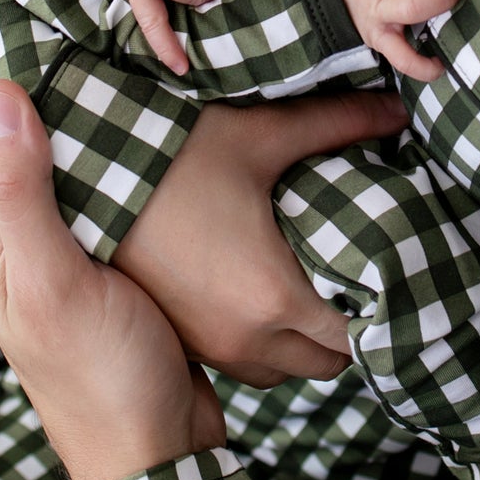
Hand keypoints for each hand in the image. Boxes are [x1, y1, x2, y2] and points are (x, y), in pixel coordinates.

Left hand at [0, 0, 224, 479]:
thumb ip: (22, 192)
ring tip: (25, 8)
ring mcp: (48, 234)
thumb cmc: (99, 376)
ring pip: (23, 134)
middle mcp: (3, 224)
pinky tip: (97, 91)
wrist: (153, 452)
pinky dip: (71, 114)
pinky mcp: (94, 242)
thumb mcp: (54, 282)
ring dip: (16, 72)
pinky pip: (72, 158)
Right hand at [113, 92, 407, 387]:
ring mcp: (208, 348)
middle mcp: (244, 339)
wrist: (80, 179)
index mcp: (273, 297)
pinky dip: (262, 342)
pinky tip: (260, 293)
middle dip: (349, 328)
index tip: (393, 278)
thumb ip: (336, 124)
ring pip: (284, 370)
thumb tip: (399, 110)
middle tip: (359, 278)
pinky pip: (242, 363)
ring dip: (303, 341)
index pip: (356, 338)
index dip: (385, 313)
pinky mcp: (181, 341)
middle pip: (327, 363)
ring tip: (312, 287)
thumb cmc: (171, 157)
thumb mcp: (258, 134)